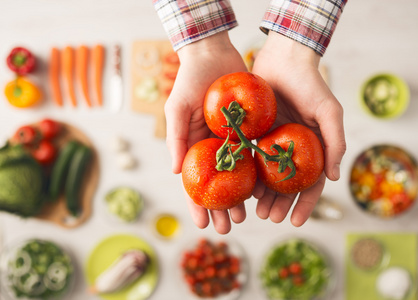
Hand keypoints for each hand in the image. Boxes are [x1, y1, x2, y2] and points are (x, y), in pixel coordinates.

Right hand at [165, 31, 247, 233]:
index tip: (202, 225)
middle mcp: (212, 148)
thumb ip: (176, 138)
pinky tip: (263, 189)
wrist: (213, 54)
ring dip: (241, 197)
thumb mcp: (177, 108)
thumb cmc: (189, 81)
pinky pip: (253, 154)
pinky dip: (257, 172)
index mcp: (193, 146)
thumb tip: (177, 172)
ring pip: (237, 175)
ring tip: (248, 215)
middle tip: (229, 227)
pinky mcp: (248, 130)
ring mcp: (230, 141)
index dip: (196, 205)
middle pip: (217, 185)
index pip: (193, 183)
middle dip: (221, 208)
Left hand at [251, 31, 345, 225]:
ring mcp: (273, 142)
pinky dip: (246, 173)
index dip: (304, 204)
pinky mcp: (254, 132)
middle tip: (268, 217)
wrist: (283, 58)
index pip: (311, 183)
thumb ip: (336, 142)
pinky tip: (240, 186)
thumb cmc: (310, 83)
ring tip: (253, 210)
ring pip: (266, 175)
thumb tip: (336, 177)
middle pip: (286, 184)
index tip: (294, 222)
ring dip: (261, 194)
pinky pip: (249, 157)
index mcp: (312, 148)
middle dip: (279, 203)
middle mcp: (292, 148)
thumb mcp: (329, 112)